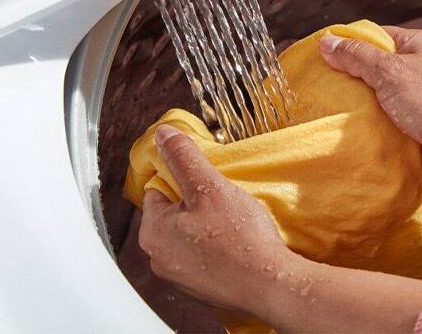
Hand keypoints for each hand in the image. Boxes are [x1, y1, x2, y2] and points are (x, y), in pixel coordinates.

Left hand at [138, 124, 294, 313]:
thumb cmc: (238, 239)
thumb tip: (163, 134)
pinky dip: (218, 248)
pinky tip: (238, 243)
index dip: (184, 180)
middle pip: (175, 214)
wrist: (269, 284)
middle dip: (198, 204)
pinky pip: (205, 257)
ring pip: (190, 235)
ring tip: (234, 221)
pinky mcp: (202, 288)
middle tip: (223, 200)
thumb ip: (184, 157)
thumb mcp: (209, 187)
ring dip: (209, 226)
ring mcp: (180, 277)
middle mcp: (159, 258)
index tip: (207, 181)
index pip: (158, 191)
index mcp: (153, 232)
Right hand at [318, 26, 421, 184]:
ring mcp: (417, 100)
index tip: (320, 55)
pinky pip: (385, 123)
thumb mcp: (390, 71)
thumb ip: (357, 57)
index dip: (348, 43)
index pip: (375, 36)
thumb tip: (327, 42)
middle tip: (319, 87)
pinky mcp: (415, 127)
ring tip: (327, 111)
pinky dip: (370, 128)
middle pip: (373, 69)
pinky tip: (347, 132)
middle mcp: (417, 69)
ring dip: (359, 107)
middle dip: (350, 79)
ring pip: (377, 99)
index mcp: (416, 45)